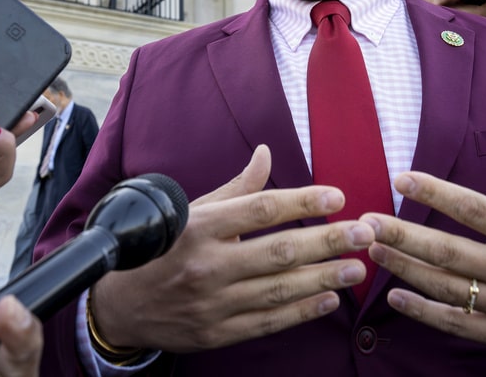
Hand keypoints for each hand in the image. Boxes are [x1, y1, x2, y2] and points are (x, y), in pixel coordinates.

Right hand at [88, 145, 375, 351]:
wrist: (121, 305)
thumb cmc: (163, 248)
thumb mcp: (192, 210)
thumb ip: (237, 187)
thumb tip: (268, 153)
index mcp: (200, 226)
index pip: (260, 210)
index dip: (302, 202)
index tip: (338, 197)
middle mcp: (206, 264)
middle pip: (278, 251)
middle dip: (327, 242)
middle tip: (364, 232)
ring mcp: (212, 302)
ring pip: (278, 290)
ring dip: (323, 278)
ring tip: (358, 268)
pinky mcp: (216, 333)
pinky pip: (266, 322)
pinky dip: (301, 312)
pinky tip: (329, 300)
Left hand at [365, 131, 485, 375]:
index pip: (474, 208)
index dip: (435, 192)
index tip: (402, 178)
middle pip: (447, 250)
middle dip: (401, 234)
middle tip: (365, 221)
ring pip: (444, 287)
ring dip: (404, 268)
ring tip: (372, 250)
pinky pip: (456, 324)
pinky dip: (424, 311)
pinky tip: (397, 296)